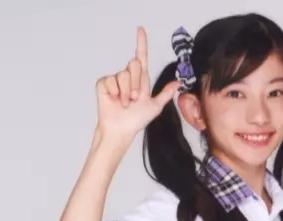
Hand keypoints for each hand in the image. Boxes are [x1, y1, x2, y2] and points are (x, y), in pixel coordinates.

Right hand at [95, 26, 179, 140]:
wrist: (122, 130)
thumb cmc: (135, 120)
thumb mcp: (154, 107)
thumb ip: (166, 94)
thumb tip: (178, 83)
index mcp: (140, 80)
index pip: (141, 57)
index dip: (141, 42)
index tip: (141, 29)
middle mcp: (128, 77)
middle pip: (134, 64)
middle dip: (137, 83)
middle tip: (136, 98)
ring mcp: (115, 80)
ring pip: (123, 74)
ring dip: (127, 92)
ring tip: (125, 103)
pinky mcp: (104, 84)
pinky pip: (111, 80)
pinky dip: (115, 92)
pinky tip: (115, 100)